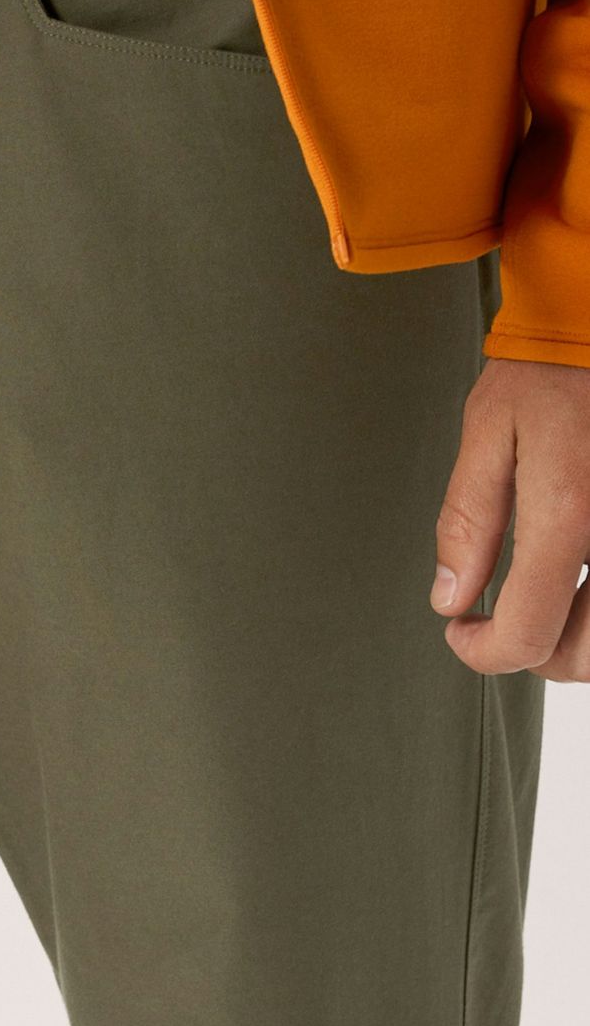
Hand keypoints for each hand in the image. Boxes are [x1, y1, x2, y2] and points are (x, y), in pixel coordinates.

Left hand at [434, 356, 589, 678]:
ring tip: (544, 610)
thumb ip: (469, 522)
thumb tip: (450, 599)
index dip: (485, 652)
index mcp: (569, 514)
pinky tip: (578, 583)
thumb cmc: (550, 369)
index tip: (461, 631)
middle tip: (501, 628)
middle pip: (589, 654)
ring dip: (581, 641)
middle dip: (539, 656)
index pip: (530, 634)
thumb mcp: (487, 433)